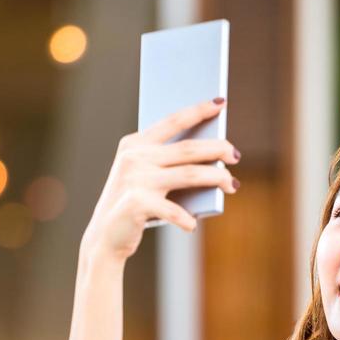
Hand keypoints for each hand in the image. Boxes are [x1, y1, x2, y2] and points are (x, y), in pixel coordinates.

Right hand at [81, 97, 239, 261]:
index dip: (198, 110)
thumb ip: (169, 163)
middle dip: (217, 149)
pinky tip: (192, 224)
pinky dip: (186, 218)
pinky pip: (174, 210)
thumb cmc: (134, 203)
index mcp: (135, 143)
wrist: (104, 237)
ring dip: (216, 178)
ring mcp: (135, 180)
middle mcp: (134, 157)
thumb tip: (214, 157)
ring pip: (189, 174)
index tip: (220, 102)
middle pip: (188, 148)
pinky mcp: (137, 204)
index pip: (172, 121)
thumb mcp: (146, 176)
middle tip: (235, 155)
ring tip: (233, 185)